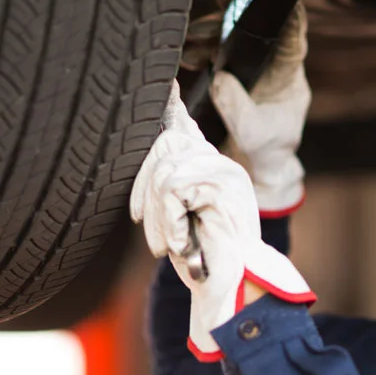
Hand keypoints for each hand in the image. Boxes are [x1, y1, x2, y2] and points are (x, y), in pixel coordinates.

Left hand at [131, 82, 315, 361]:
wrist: (231, 290)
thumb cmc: (204, 259)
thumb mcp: (177, 217)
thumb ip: (167, 186)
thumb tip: (150, 157)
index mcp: (210, 167)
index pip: (185, 126)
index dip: (170, 104)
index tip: (163, 85)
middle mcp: (220, 162)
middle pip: (164, 143)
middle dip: (143, 188)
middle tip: (145, 229)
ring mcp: (226, 171)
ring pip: (165, 169)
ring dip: (157, 215)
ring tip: (170, 243)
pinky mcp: (224, 185)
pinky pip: (174, 187)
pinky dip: (168, 220)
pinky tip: (180, 242)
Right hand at [210, 1, 310, 216]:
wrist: (254, 171)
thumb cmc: (262, 154)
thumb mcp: (250, 133)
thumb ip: (237, 107)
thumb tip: (221, 77)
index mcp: (289, 80)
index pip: (292, 42)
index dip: (284, 19)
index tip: (270, 2)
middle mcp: (274, 70)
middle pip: (257, 34)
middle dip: (232, 23)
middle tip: (205, 22)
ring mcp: (254, 72)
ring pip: (236, 42)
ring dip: (212, 37)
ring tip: (191, 42)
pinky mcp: (236, 78)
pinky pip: (221, 55)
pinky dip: (204, 51)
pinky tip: (189, 55)